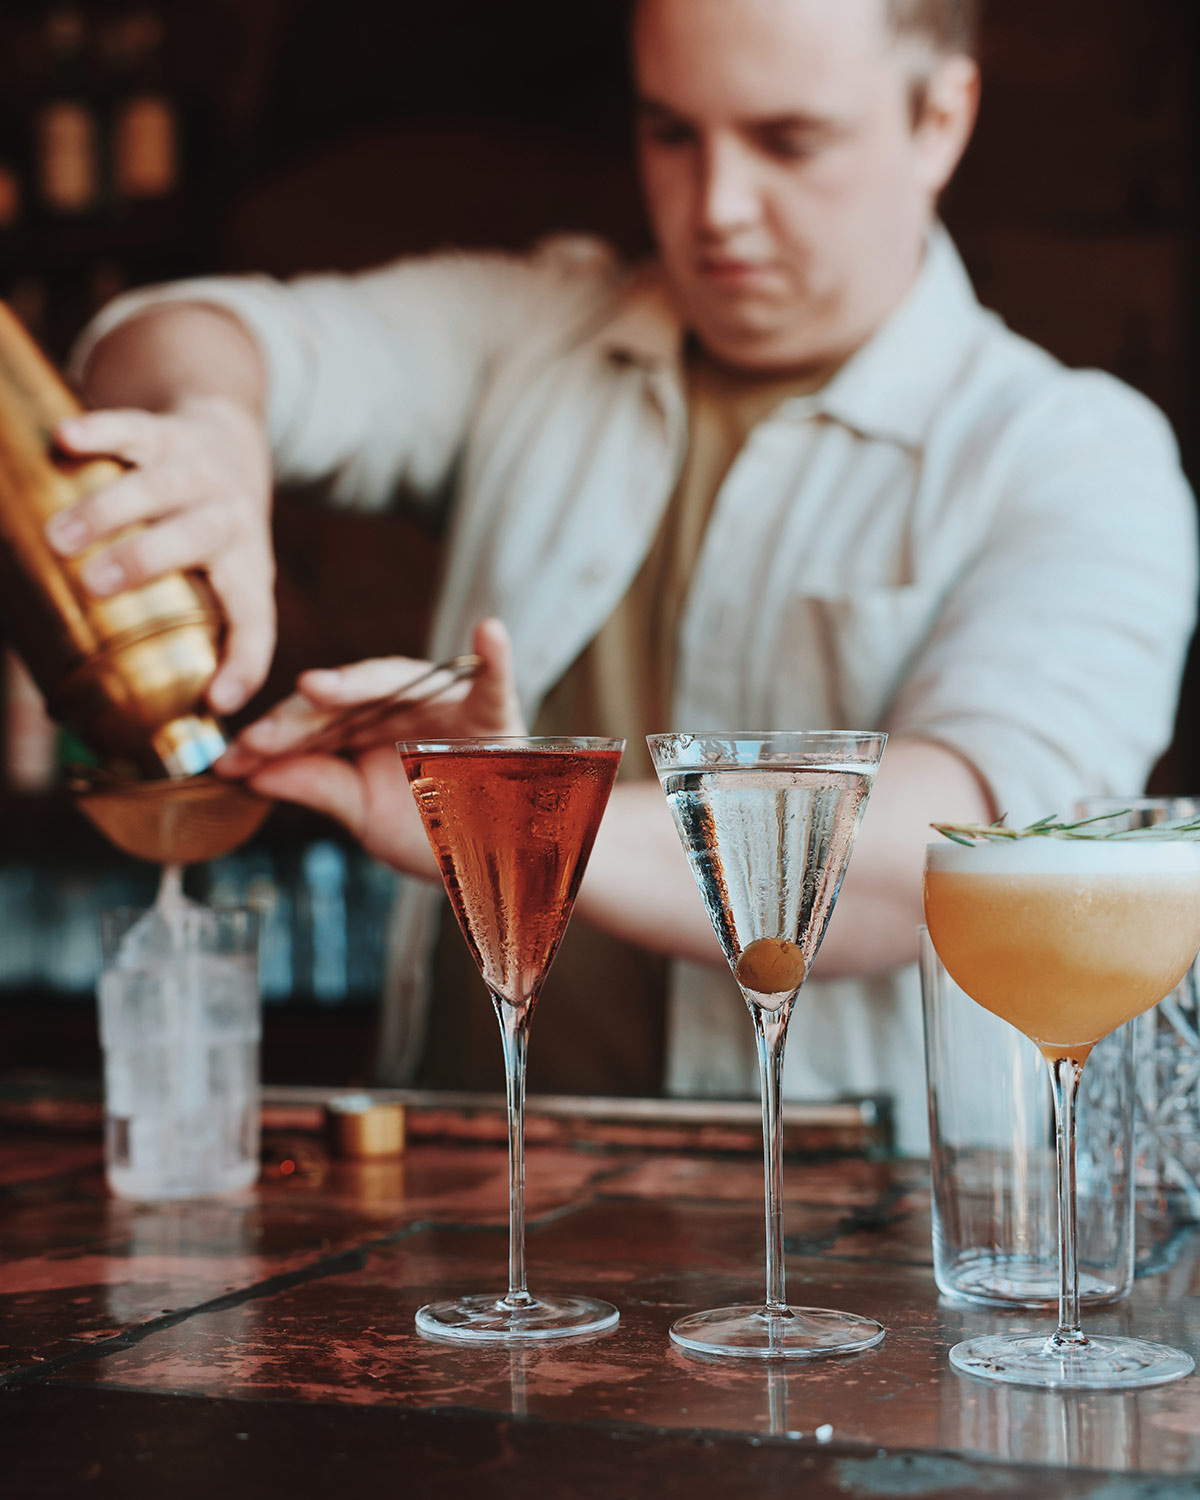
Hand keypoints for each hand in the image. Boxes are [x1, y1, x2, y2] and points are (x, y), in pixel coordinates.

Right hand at [46, 394, 274, 713]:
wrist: (228, 441)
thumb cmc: (207, 536)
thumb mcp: (214, 582)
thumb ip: (161, 634)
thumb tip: (71, 708)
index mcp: (248, 568)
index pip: (256, 621)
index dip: (245, 664)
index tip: (218, 701)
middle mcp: (231, 518)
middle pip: (197, 536)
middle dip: (146, 559)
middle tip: (97, 583)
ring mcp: (201, 471)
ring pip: (160, 485)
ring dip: (110, 508)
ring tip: (60, 535)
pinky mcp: (167, 430)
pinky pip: (134, 428)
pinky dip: (101, 432)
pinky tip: (65, 439)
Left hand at [215, 618, 523, 872]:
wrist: (495, 860)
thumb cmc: (432, 829)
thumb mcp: (361, 813)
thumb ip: (315, 785)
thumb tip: (249, 772)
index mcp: (366, 727)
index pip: (311, 723)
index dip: (271, 738)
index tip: (227, 762)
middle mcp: (401, 706)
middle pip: (342, 701)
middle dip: (295, 720)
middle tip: (255, 740)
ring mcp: (446, 705)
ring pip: (397, 683)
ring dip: (357, 682)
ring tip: (316, 686)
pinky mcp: (495, 713)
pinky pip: (495, 682)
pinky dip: (496, 658)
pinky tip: (488, 634)